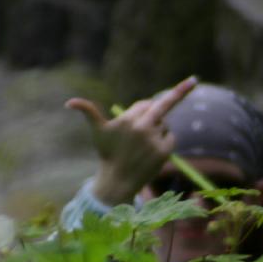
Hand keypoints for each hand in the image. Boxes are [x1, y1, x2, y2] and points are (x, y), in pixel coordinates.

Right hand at [65, 76, 197, 205]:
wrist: (117, 181)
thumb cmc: (107, 153)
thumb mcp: (97, 132)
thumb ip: (88, 112)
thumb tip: (69, 102)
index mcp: (127, 119)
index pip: (145, 104)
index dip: (144, 108)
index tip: (156, 100)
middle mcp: (141, 127)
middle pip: (162, 105)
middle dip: (181, 91)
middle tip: (193, 80)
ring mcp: (153, 139)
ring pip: (163, 125)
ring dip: (158, 129)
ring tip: (143, 145)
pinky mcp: (163, 151)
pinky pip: (170, 137)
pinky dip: (165, 141)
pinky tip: (152, 151)